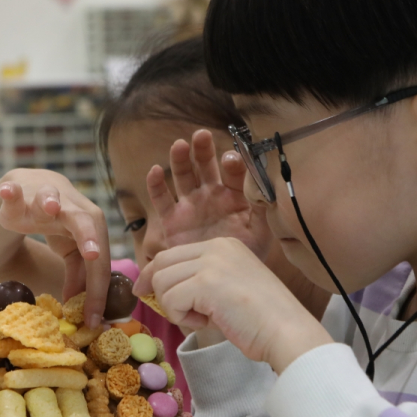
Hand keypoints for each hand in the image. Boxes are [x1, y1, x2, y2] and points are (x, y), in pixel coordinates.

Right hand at [0, 169, 110, 326]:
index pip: (98, 264)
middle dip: (89, 238)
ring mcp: (46, 197)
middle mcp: (73, 209)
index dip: (96, 292)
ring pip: (50, 197)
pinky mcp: (19, 192)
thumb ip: (77, 275)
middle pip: (86, 223)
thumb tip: (81, 308)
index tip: (92, 320)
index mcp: (92, 227)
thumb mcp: (70, 251)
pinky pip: (13, 192)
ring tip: (50, 208)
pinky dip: (10, 193)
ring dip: (49, 202)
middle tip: (93, 255)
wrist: (34, 188)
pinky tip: (7, 192)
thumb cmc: (59, 223)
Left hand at [134, 238, 333, 372]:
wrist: (287, 332)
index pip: (174, 253)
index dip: (155, 274)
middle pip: (161, 262)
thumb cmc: (262, 320)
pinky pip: (170, 300)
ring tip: (201, 318)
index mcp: (224, 246)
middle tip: (160, 308)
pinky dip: (180, 317)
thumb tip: (159, 291)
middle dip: (154, 287)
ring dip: (173, 306)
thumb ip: (199, 283)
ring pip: (162, 281)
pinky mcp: (206, 282)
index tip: (148, 292)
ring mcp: (211, 262)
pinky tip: (205, 322)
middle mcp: (216, 247)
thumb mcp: (228, 289)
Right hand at [146, 129, 273, 259]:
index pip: (232, 172)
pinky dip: (156, 185)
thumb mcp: (260, 232)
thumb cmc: (245, 254)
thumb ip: (261, 207)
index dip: (231, 163)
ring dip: (180, 159)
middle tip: (201, 135)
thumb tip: (262, 185)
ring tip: (179, 145)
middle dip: (203, 150)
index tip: (230, 159)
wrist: (221, 281)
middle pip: (205, 166)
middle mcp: (211, 195)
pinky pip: (162, 199)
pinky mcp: (172, 220)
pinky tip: (155, 170)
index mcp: (234, 195)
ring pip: (183, 176)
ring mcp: (190, 205)